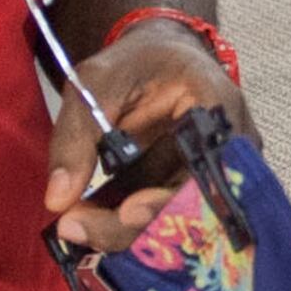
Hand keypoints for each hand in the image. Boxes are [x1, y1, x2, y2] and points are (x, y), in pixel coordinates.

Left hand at [46, 21, 247, 251]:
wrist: (156, 59)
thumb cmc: (133, 62)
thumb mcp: (95, 84)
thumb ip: (76, 137)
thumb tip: (58, 199)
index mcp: (218, 106)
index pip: (207, 167)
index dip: (174, 198)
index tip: (126, 211)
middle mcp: (232, 148)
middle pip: (196, 207)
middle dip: (136, 227)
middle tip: (76, 227)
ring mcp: (221, 174)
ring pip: (181, 223)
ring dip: (127, 232)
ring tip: (76, 225)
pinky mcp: (198, 193)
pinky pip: (169, 220)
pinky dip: (130, 226)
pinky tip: (92, 224)